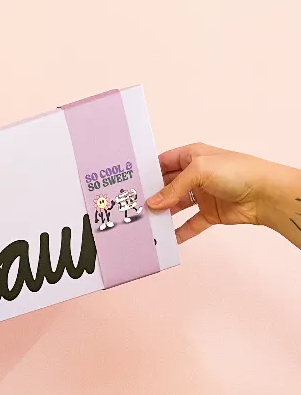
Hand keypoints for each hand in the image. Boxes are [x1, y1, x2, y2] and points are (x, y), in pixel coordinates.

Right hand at [147, 142, 300, 246]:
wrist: (265, 194)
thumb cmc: (237, 172)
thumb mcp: (199, 171)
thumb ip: (173, 187)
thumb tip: (153, 203)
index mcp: (192, 156)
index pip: (163, 162)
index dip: (148, 172)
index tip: (130, 184)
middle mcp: (196, 174)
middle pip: (167, 186)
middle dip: (152, 195)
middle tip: (133, 206)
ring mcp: (203, 195)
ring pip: (176, 205)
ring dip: (163, 214)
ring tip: (146, 223)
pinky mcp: (210, 213)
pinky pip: (190, 224)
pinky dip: (180, 232)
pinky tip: (167, 238)